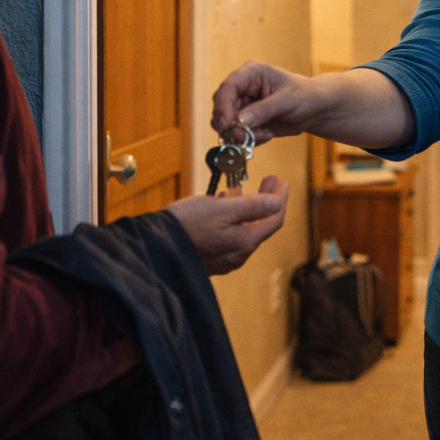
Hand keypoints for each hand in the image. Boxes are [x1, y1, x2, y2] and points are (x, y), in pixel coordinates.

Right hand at [165, 175, 287, 273]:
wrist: (158, 246)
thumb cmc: (188, 224)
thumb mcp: (223, 208)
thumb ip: (252, 206)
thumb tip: (276, 203)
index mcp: (245, 242)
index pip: (274, 220)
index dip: (280, 199)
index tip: (282, 182)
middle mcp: (239, 254)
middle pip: (261, 225)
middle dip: (266, 200)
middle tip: (268, 180)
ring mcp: (225, 258)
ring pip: (244, 229)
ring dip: (247, 207)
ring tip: (240, 188)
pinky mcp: (211, 258)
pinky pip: (230, 235)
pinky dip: (232, 218)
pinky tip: (222, 205)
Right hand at [211, 61, 322, 144]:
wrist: (315, 110)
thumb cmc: (304, 96)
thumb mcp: (287, 101)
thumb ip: (263, 110)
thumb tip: (239, 121)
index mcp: (251, 73)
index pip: (228, 87)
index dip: (223, 105)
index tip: (226, 123)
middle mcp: (242, 88)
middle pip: (222, 108)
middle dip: (233, 126)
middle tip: (247, 137)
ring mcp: (242, 105)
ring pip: (227, 124)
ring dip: (242, 135)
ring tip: (264, 134)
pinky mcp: (245, 121)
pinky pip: (237, 134)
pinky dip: (248, 139)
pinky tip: (266, 135)